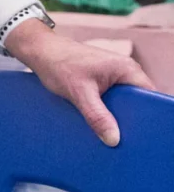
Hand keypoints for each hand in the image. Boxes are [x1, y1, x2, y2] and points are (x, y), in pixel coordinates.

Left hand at [4, 18, 155, 146]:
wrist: (40, 51)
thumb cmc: (59, 64)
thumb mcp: (79, 93)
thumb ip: (97, 116)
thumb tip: (114, 140)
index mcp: (127, 69)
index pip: (150, 97)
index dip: (145, 116)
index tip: (136, 134)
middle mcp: (126, 71)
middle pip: (138, 102)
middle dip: (130, 119)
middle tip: (120, 138)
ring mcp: (115, 75)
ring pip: (124, 103)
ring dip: (116, 116)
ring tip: (107, 132)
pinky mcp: (103, 80)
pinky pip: (112, 100)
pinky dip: (106, 110)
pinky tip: (98, 122)